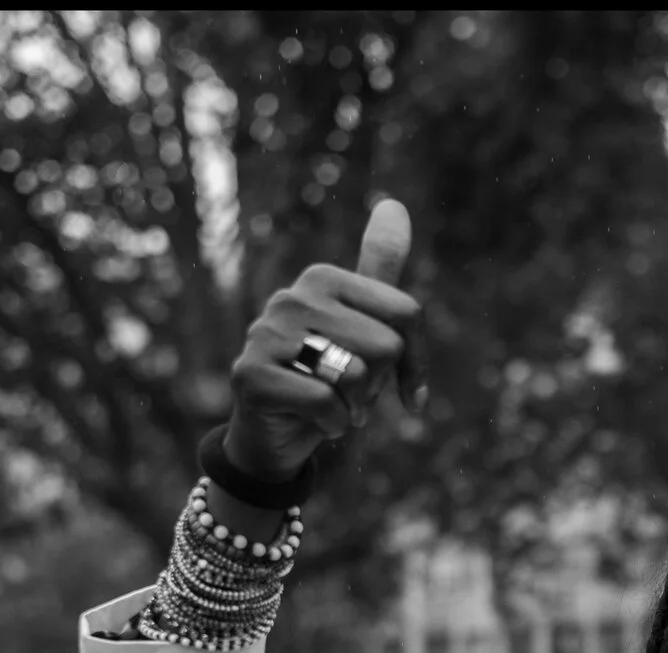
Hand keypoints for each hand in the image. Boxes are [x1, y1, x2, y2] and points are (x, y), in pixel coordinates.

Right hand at [226, 198, 424, 479]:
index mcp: (323, 278)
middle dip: (379, 387)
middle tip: (349, 393)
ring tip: (330, 403)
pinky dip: (332, 425)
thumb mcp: (362, 325)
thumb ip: (379, 272)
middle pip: (387, 346)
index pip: (407, 313)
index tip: (406, 390)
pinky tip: (312, 421)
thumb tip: (395, 203)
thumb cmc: (326, 379)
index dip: (417, 362)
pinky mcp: (249, 375)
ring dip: (355, 406)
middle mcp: (291, 297)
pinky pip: (326, 403)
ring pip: (358, 374)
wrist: (274, 434)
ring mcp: (266, 333)